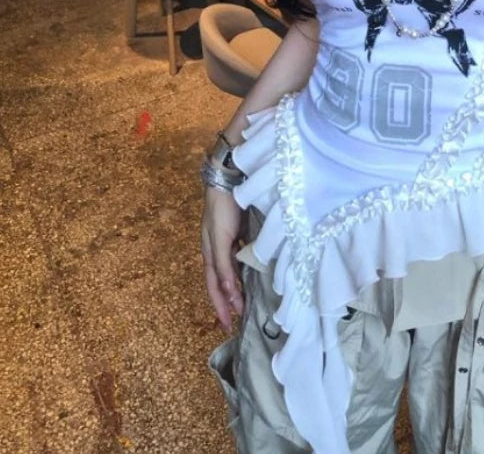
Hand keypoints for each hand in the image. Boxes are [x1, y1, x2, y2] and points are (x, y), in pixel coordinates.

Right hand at [201, 187, 244, 332]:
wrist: (228, 181)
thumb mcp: (220, 239)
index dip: (220, 306)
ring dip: (235, 289)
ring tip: (244, 304)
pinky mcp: (237, 235)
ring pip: (230, 272)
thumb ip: (222, 265)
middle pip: (220, 283)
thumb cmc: (222, 210)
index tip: (227, 326)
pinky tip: (250, 277)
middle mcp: (216, 252)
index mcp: (209, 255)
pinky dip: (242, 272)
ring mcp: (226, 243)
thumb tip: (226, 292)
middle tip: (236, 321)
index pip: (213, 287)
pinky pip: (238, 260)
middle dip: (226, 302)